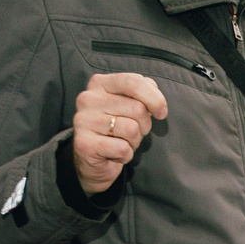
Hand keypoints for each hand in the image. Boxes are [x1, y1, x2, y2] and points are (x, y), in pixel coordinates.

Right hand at [72, 72, 168, 194]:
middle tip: (131, 133)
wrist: (95, 161)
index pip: (134, 82)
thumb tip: (157, 103)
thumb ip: (143, 94)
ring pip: (131, 129)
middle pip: (137, 108)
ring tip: (121, 142)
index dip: (155, 98)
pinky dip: (126, 155)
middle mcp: (88, 99)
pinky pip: (122, 148)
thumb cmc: (117, 130)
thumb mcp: (130, 106)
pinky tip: (113, 154)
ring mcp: (83, 120)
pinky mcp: (84, 143)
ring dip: (134, 141)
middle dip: (144, 125)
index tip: (161, 113)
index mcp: (100, 84)